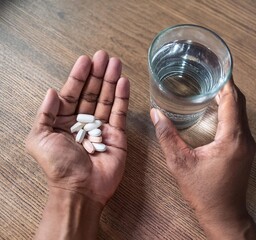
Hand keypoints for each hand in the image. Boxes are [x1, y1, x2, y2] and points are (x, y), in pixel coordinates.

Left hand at [26, 50, 129, 206]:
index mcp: (64, 121)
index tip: (86, 60)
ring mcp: (101, 127)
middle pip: (92, 93)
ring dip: (112, 81)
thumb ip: (44, 114)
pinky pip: (120, 113)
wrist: (80, 189)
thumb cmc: (58, 166)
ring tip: (116, 64)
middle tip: (105, 56)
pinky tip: (123, 83)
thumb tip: (51, 91)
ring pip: (107, 99)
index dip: (79, 76)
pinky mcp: (117, 135)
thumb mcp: (39, 139)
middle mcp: (83, 122)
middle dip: (98, 74)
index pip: (72, 93)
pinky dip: (122, 98)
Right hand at [150, 78, 255, 238]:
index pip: (232, 100)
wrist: (223, 213)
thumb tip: (156, 114)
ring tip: (209, 86)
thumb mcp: (180, 163)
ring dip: (227, 97)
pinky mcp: (244, 149)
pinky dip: (229, 110)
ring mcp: (247, 144)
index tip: (215, 67)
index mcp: (231, 138)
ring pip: (240, 112)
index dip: (224, 82)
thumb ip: (167, 136)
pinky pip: (239, 122)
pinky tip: (215, 108)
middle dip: (225, 86)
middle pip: (239, 102)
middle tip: (208, 73)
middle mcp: (244, 138)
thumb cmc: (203, 192)